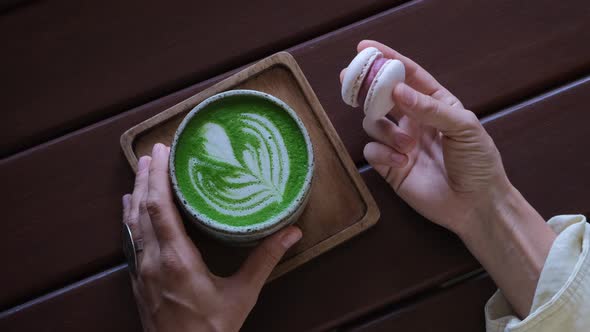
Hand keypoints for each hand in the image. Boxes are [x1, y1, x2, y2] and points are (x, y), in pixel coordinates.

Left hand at [122, 143, 301, 331]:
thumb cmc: (211, 329)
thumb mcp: (242, 295)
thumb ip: (264, 260)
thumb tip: (292, 232)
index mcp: (176, 259)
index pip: (159, 208)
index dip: (158, 177)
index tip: (161, 152)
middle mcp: (152, 260)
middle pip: (140, 209)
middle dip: (145, 177)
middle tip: (152, 153)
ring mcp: (140, 271)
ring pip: (131, 223)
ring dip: (135, 194)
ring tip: (141, 171)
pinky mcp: (137, 280)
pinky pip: (129, 239)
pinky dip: (130, 217)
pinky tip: (131, 210)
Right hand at [342, 40, 505, 234]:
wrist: (475, 205)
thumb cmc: (478, 162)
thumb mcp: (463, 127)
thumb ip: (429, 107)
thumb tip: (397, 90)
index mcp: (435, 103)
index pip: (408, 75)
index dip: (388, 60)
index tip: (366, 49)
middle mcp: (414, 120)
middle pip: (382, 95)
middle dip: (365, 86)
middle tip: (349, 79)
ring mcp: (399, 142)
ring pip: (372, 122)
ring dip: (384, 129)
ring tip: (407, 145)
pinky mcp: (390, 166)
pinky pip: (371, 151)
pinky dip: (382, 153)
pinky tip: (401, 162)